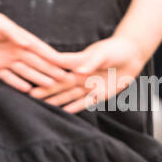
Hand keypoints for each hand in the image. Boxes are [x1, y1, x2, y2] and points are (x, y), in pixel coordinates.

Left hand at [0, 8, 75, 93]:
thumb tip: (26, 43)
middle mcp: (16, 51)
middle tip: (66, 80)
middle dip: (51, 71)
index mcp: (21, 39)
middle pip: (37, 63)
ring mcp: (6, 60)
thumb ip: (13, 33)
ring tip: (52, 87)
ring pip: (26, 72)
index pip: (41, 50)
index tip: (66, 64)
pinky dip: (18, 84)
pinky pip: (9, 78)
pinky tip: (28, 91)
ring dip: (38, 79)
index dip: (53, 58)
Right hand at [30, 34, 145, 114]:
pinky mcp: (99, 93)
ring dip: (57, 100)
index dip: (45, 74)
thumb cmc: (115, 49)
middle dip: (46, 90)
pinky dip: (75, 107)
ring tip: (42, 106)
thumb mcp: (103, 53)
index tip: (31, 77)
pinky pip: (85, 102)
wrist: (131, 55)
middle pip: (60, 84)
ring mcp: (89, 85)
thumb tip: (80, 70)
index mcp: (78, 63)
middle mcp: (80, 75)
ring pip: (69, 95)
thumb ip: (91, 62)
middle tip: (29, 95)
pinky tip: (64, 112)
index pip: (58, 70)